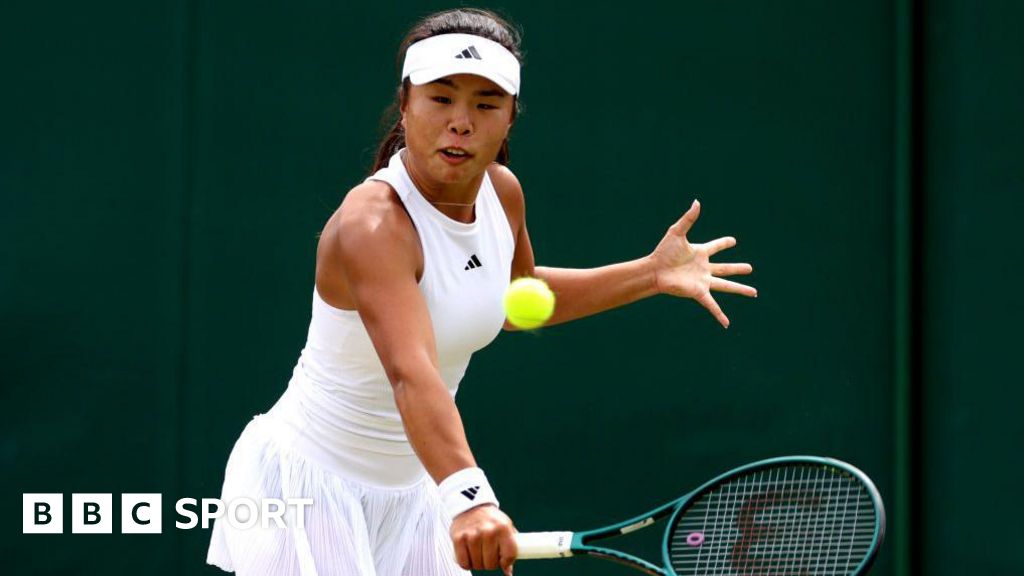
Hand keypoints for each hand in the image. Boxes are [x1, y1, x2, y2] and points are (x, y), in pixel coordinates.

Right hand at [451, 504, 517, 574]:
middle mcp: (488, 532)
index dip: (506, 562)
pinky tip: (469, 555)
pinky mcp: (459, 539)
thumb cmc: (491, 519)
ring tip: (479, 553)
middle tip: (488, 555)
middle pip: (491, 564)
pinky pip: (464, 563)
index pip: (509, 555)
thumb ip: (509, 548)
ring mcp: (472, 536)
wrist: (471, 504)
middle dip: (491, 564)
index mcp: (503, 528)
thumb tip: (508, 572)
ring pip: (477, 565)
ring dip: (478, 563)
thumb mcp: (505, 528)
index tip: (503, 561)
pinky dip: (467, 563)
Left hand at [649, 199, 755, 327]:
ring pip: (726, 286)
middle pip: (726, 268)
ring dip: (740, 289)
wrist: (654, 270)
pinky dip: (719, 315)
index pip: (715, 247)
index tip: (733, 241)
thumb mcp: (677, 232)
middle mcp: (704, 268)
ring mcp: (703, 281)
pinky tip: (727, 324)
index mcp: (700, 253)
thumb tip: (697, 202)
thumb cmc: (663, 252)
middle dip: (738, 268)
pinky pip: (712, 305)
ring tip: (754, 292)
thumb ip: (689, 218)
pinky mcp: (699, 292)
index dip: (724, 243)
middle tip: (750, 268)